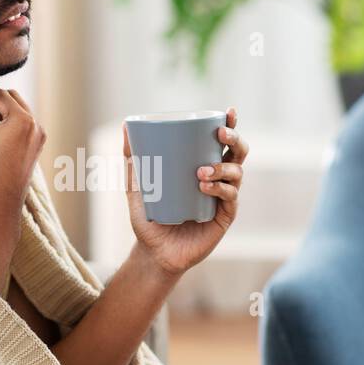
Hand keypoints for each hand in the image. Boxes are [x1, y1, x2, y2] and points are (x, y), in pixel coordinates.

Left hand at [122, 106, 246, 277]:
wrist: (153, 253)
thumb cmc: (149, 217)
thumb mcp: (137, 185)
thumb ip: (132, 158)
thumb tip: (125, 126)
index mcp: (204, 166)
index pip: (223, 142)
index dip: (231, 125)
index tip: (228, 111)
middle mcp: (219, 180)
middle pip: (238, 153)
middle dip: (234, 139)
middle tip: (219, 134)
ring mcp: (224, 199)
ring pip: (236, 174)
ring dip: (221, 167)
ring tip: (200, 172)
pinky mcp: (224, 218)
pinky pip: (230, 198)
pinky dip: (220, 189)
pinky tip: (204, 187)